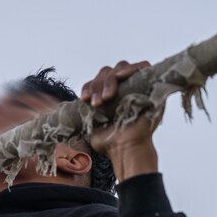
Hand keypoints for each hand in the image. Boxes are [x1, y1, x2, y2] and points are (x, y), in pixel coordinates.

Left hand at [81, 60, 159, 180]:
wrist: (125, 150)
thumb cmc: (109, 143)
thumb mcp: (90, 124)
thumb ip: (84, 111)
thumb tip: (65, 107)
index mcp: (108, 98)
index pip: (96, 81)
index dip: (89, 86)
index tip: (84, 99)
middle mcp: (122, 91)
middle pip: (107, 72)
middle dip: (98, 84)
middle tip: (97, 103)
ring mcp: (137, 87)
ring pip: (121, 68)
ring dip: (110, 80)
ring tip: (107, 98)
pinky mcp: (151, 86)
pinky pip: (143, 66)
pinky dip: (132, 68)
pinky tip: (121, 77)